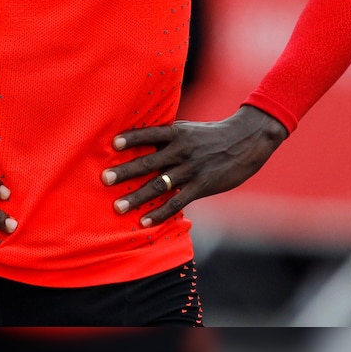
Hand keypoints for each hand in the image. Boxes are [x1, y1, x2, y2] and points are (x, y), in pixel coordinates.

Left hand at [101, 105, 287, 226]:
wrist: (245, 142)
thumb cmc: (212, 135)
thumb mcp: (189, 129)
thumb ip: (167, 137)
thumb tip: (141, 142)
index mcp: (178, 133)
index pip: (150, 134)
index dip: (132, 138)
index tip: (113, 144)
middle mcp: (182, 150)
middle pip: (149, 161)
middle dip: (126, 171)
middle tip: (105, 179)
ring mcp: (191, 170)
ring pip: (159, 185)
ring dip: (137, 197)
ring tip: (118, 207)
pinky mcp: (201, 186)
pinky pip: (177, 203)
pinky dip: (159, 213)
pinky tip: (144, 222)